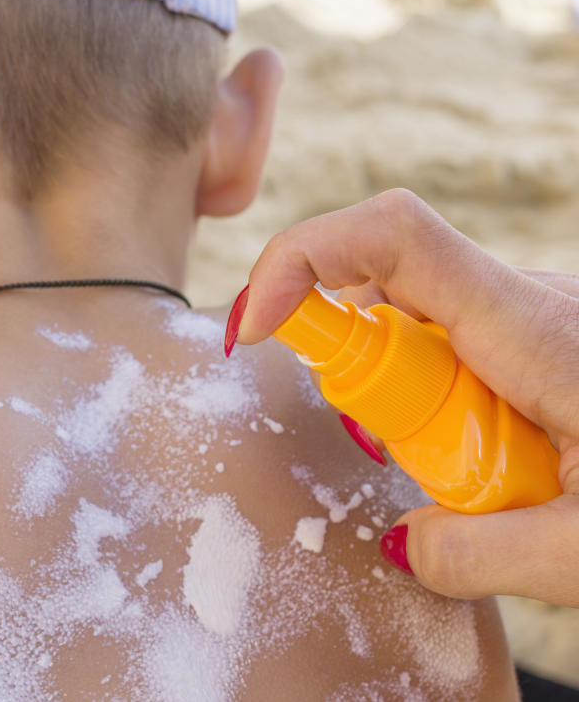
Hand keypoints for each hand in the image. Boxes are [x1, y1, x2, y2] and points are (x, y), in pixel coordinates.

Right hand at [228, 188, 578, 606]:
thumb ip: (480, 551)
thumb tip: (403, 545)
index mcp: (530, 327)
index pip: (389, 235)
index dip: (300, 257)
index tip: (256, 327)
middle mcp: (521, 299)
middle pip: (381, 277)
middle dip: (345, 357)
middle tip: (391, 453)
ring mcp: (525, 311)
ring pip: (411, 313)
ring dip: (394, 389)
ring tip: (468, 473)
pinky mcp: (531, 332)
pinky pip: (445, 338)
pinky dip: (427, 393)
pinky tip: (482, 455)